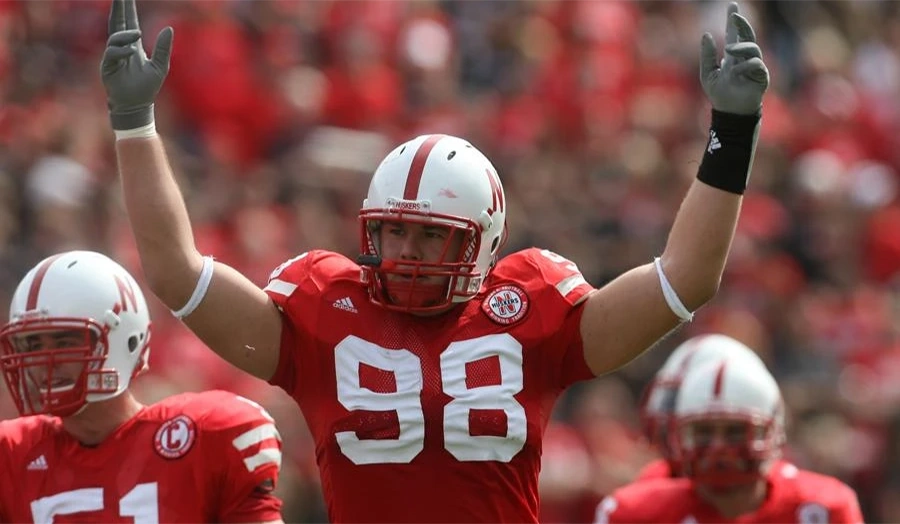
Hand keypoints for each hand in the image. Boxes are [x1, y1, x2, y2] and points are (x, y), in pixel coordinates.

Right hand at [100, 0, 172, 129]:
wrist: (137, 106)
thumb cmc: (147, 87)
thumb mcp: (160, 66)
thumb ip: (164, 48)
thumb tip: (169, 28)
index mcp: (133, 45)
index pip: (129, 22)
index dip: (127, 8)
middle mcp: (121, 47)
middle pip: (118, 22)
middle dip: (118, 8)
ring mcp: (113, 56)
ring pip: (114, 37)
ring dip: (125, 34)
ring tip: (138, 33)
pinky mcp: (108, 67)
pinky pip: (112, 54)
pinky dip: (121, 51)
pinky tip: (131, 51)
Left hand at [700, 2, 768, 114]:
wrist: (729, 112)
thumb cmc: (719, 94)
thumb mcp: (707, 73)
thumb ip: (707, 55)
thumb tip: (707, 34)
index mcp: (732, 56)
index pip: (733, 34)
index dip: (733, 20)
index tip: (732, 5)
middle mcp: (744, 58)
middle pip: (747, 35)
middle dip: (742, 24)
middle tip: (735, 16)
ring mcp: (754, 65)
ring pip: (752, 47)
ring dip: (741, 46)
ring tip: (728, 50)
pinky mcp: (761, 76)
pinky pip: (756, 64)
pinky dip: (745, 65)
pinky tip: (736, 72)